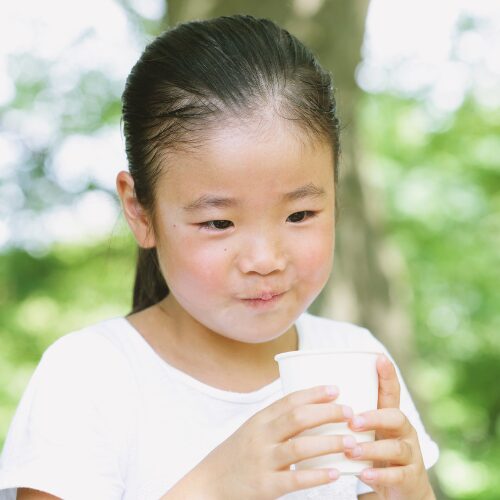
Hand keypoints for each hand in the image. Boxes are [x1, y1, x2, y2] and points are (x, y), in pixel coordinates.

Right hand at [183, 385, 354, 499]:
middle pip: (298, 418)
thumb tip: (311, 411)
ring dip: (329, 443)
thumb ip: (276, 421)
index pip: (289, 400)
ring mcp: (263, 460)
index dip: (314, 393)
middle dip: (327, 413)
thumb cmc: (237, 455)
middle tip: (350, 413)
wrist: (208, 483)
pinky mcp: (265, 486)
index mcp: (259, 420)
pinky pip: (294, 479)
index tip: (336, 389)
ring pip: (300, 447)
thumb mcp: (252, 431)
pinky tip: (335, 474)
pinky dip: (317, 476)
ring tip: (351, 442)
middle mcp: (261, 436)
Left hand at [344, 355, 434, 499]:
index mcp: (390, 415)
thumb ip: (349, 416)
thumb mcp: (366, 432)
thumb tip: (314, 394)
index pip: (391, 392)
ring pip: (395, 448)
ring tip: (351, 450)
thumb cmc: (374, 453)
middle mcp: (403, 431)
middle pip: (396, 417)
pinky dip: (380, 475)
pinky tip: (364, 475)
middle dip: (374, 417)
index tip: (379, 358)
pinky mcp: (410, 478)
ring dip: (372, 449)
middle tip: (352, 420)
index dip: (387, 375)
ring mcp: (410, 455)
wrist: (401, 491)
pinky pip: (397, 476)